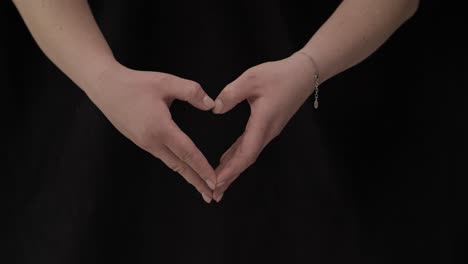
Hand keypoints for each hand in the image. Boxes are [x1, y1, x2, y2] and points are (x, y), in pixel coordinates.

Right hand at [87, 63, 216, 202]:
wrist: (105, 87)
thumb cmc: (135, 83)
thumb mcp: (166, 82)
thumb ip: (192, 91)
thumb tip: (211, 105)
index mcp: (160, 128)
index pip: (187, 153)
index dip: (202, 168)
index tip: (214, 181)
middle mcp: (152, 141)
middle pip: (180, 166)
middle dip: (197, 182)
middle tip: (213, 196)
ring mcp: (145, 144)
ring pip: (171, 163)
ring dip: (188, 175)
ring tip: (202, 186)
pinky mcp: (140, 141)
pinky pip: (163, 157)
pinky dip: (178, 165)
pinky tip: (184, 167)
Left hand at [211, 52, 317, 201]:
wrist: (303, 74)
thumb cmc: (279, 75)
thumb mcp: (252, 79)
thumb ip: (232, 94)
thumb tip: (215, 108)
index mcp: (262, 123)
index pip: (246, 153)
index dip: (231, 170)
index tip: (217, 183)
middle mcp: (266, 132)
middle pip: (246, 160)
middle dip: (230, 177)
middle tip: (214, 194)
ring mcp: (268, 131)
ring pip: (248, 155)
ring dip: (233, 169)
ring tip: (218, 184)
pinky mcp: (267, 126)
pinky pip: (249, 146)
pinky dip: (237, 157)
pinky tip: (227, 160)